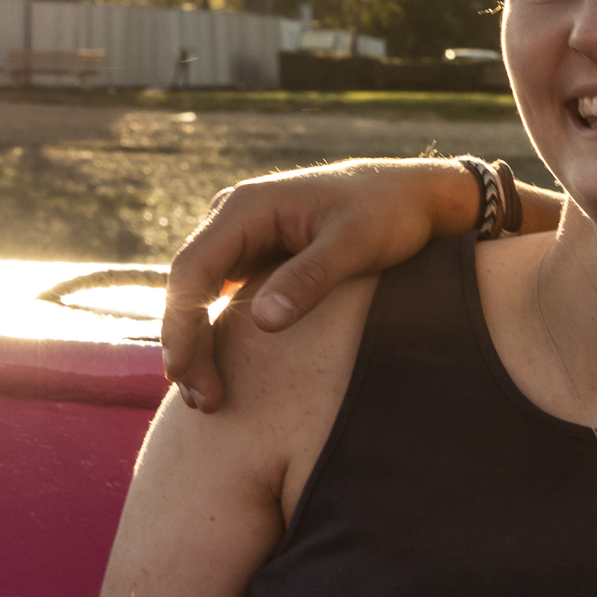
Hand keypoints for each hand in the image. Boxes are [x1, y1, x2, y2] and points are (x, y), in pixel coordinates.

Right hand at [156, 157, 478, 408]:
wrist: (414, 196)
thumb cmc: (389, 213)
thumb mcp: (356, 244)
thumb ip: (310, 278)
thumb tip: (263, 322)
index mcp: (247, 207)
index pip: (192, 269)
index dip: (182, 324)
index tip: (182, 372)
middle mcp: (235, 218)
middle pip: (189, 286)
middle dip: (186, 344)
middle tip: (200, 401)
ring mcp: (244, 237)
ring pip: (201, 295)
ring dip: (199, 344)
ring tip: (208, 398)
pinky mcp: (257, 256)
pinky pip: (224, 297)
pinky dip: (219, 334)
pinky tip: (223, 372)